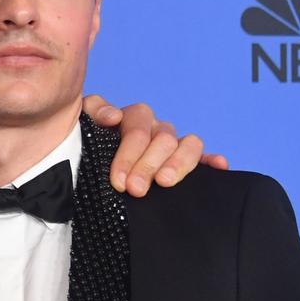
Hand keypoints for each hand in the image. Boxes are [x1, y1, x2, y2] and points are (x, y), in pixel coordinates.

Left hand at [83, 95, 229, 197]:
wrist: (80, 163)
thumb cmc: (83, 145)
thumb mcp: (82, 124)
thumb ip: (94, 111)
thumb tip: (113, 116)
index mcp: (132, 118)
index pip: (138, 130)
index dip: (129, 155)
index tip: (118, 182)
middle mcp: (156, 129)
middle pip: (164, 139)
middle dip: (148, 165)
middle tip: (136, 189)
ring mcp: (172, 145)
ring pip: (189, 143)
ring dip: (179, 163)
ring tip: (165, 182)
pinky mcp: (184, 162)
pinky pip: (204, 157)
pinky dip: (212, 161)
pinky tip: (219, 166)